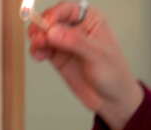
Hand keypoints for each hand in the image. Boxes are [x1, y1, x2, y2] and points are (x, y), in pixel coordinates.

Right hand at [28, 2, 143, 129]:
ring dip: (37, 39)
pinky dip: (36, 50)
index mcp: (91, 20)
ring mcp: (66, 44)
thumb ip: (76, 42)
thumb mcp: (97, 56)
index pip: (68, 9)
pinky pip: (42, 49)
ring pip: (44, 34)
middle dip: (42, 26)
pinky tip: (38, 55)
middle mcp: (76, 29)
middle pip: (52, 20)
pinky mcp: (58, 57)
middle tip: (38, 37)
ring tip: (37, 48)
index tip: (47, 25)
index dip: (55, 14)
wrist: (111, 99)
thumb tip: (54, 31)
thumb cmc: (113, 74)